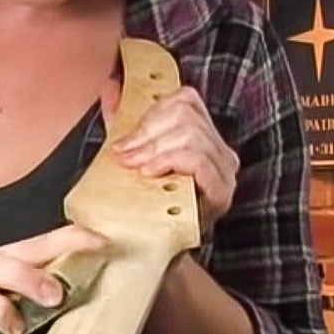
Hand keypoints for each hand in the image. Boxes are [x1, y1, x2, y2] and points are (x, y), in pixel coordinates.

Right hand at [0, 224, 106, 333]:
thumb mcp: (1, 297)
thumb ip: (35, 288)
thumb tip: (85, 285)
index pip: (35, 243)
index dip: (68, 239)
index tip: (101, 242)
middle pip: (0, 264)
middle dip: (31, 278)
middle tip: (57, 298)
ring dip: (5, 315)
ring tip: (16, 331)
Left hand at [107, 85, 239, 222]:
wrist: (154, 248)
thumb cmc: (147, 203)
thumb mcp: (133, 154)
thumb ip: (124, 120)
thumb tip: (109, 86)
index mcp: (203, 134)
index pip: (186, 100)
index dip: (151, 114)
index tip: (124, 140)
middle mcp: (219, 149)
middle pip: (187, 116)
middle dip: (148, 133)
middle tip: (124, 155)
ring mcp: (224, 171)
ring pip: (192, 136)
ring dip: (155, 149)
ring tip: (135, 167)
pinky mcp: (222, 192)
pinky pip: (199, 161)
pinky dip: (170, 162)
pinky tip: (151, 174)